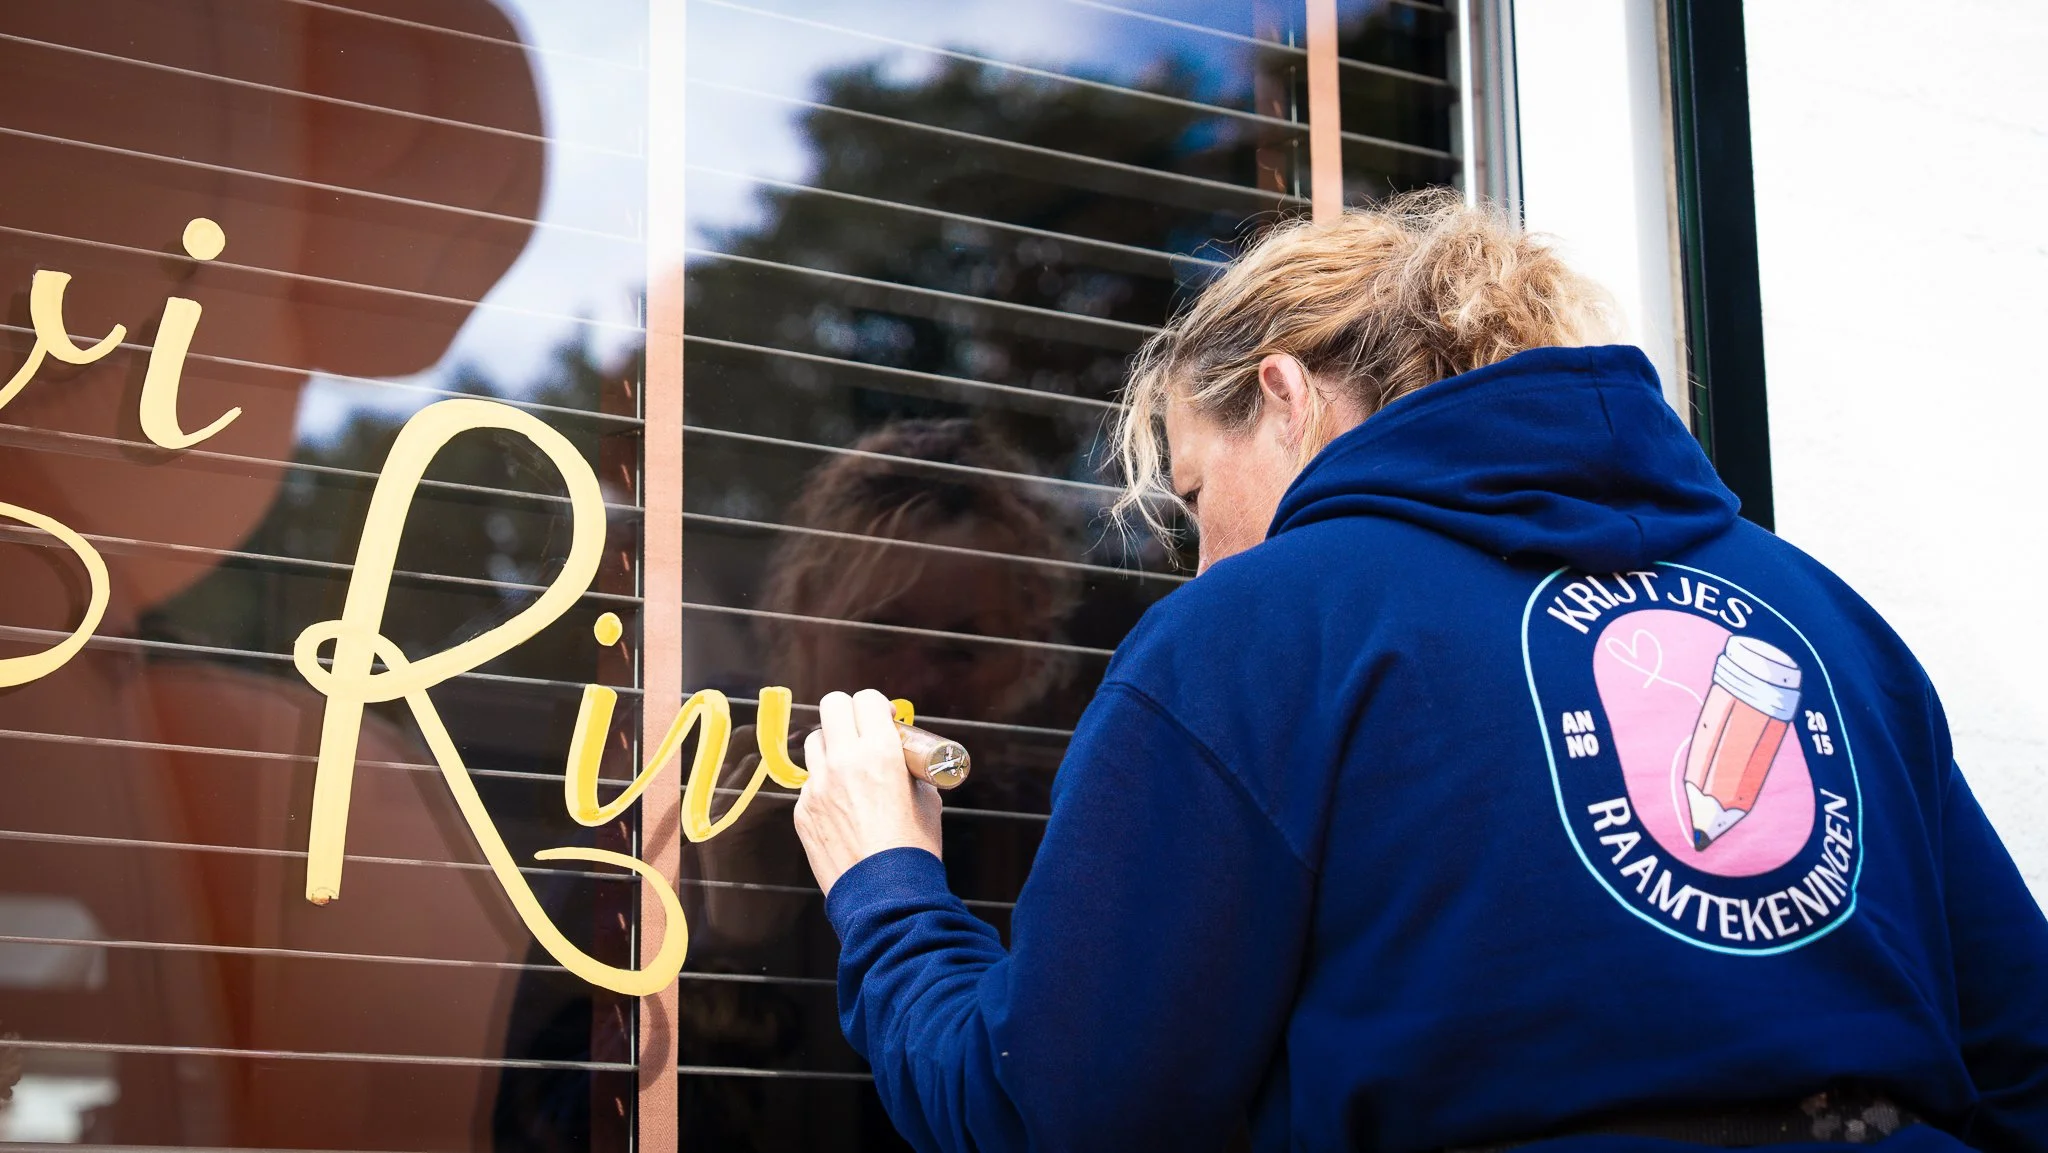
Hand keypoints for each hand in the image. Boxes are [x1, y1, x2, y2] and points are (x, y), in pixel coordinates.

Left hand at [793, 689, 942, 896]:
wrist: (886, 896)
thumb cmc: (913, 848)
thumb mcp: (927, 798)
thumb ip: (910, 770)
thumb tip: (905, 761)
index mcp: (879, 751)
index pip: (866, 699)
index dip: (878, 706)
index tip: (886, 721)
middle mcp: (843, 760)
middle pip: (832, 705)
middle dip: (849, 713)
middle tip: (862, 731)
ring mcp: (817, 786)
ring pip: (815, 742)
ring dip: (833, 746)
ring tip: (850, 769)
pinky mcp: (803, 811)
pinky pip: (810, 783)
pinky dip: (825, 786)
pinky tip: (843, 809)